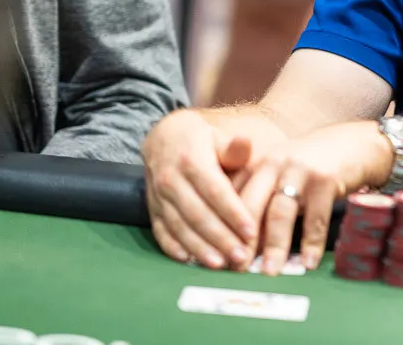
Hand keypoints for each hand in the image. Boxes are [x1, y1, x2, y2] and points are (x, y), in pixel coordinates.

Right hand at [142, 110, 259, 270]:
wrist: (164, 137)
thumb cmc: (202, 141)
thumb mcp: (218, 137)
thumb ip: (233, 148)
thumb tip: (245, 144)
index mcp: (192, 160)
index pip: (214, 190)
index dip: (232, 212)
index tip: (250, 231)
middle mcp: (171, 179)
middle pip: (197, 213)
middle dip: (220, 238)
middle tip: (240, 256)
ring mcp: (158, 196)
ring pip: (179, 226)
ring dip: (199, 247)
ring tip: (219, 264)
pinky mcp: (152, 209)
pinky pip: (161, 231)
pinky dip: (172, 247)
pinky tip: (188, 260)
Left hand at [237, 122, 391, 274]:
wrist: (353, 143)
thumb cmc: (310, 167)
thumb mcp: (280, 177)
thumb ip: (260, 203)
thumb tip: (239, 248)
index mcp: (256, 165)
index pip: (231, 199)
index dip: (222, 229)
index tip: (217, 258)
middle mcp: (273, 164)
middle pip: (250, 206)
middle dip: (242, 241)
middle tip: (236, 270)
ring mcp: (300, 170)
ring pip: (280, 213)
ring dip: (274, 246)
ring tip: (270, 272)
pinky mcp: (325, 179)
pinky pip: (316, 217)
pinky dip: (311, 242)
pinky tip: (308, 262)